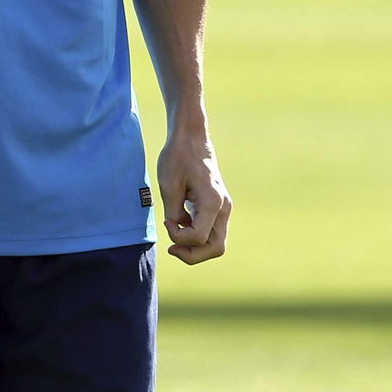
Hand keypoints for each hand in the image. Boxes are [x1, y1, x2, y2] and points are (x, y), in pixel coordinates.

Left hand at [157, 133, 230, 264]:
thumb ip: (174, 215)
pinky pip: (212, 231)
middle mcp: (223, 207)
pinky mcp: (219, 206)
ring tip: (175, 238)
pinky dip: (198, 236)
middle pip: (216, 249)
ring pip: (216, 243)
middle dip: (193, 254)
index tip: (166, 221)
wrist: (191, 137)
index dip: (179, 238)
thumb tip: (178, 235)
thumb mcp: (169, 186)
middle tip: (172, 247)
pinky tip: (181, 224)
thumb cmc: (178, 157)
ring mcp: (224, 207)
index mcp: (212, 201)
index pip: (199, 238)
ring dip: (196, 247)